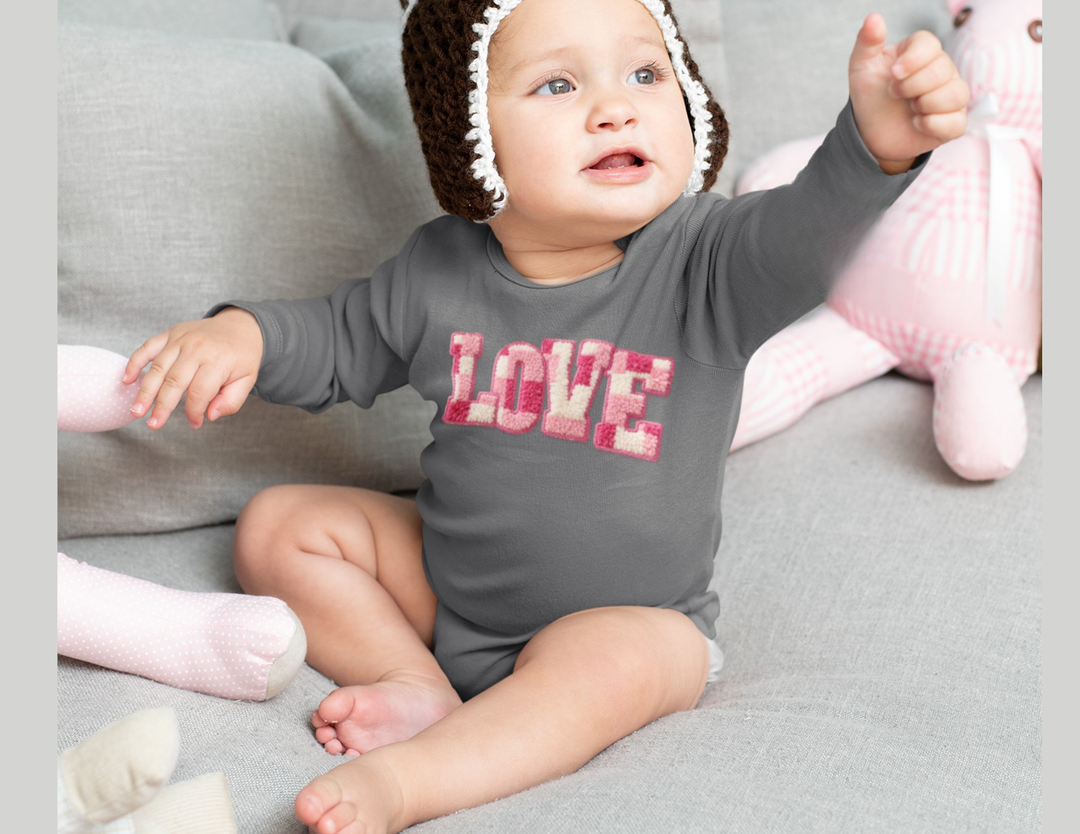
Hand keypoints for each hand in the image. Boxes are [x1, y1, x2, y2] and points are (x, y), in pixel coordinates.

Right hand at [123, 307, 263, 429]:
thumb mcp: (247, 380)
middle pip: (174, 382)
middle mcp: (197, 349)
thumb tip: (209, 416)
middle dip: (162, 406)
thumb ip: (231, 401)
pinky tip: (127, 379)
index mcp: (218, 361)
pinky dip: (135, 362)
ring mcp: (181, 339)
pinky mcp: (171, 333)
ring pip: (158, 368)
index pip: (199, 392)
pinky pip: (148, 347)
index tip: (194, 424)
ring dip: (145, 391)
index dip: (194, 412)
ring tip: (136, 411)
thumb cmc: (242, 357)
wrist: (241, 325)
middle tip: (153, 425)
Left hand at [848, 13, 969, 172]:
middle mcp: (943, 70)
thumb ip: (867, 42)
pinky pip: (956, 122)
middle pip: (942, 69)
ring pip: (956, 94)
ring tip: (910, 109)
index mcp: (922, 52)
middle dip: (912, 86)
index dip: (913, 59)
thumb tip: (873, 18)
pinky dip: (932, 125)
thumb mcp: (862, 68)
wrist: (872, 133)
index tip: (893, 73)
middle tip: (895, 94)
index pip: (930, 43)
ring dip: (925, 105)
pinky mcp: (954, 122)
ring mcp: (951, 95)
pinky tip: (917, 123)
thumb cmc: (872, 96)